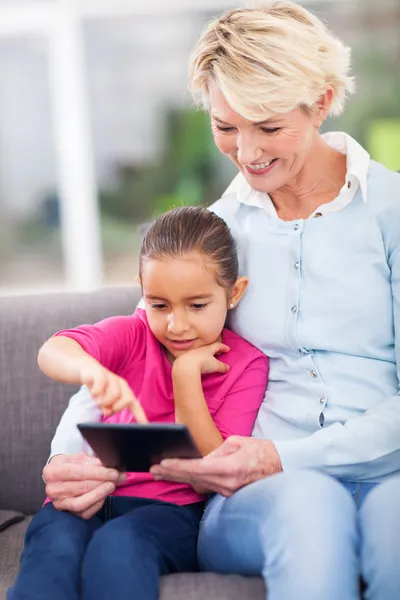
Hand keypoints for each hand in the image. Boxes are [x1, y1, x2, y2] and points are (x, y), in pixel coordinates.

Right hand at [43, 453, 124, 518]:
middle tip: (116, 478)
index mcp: (52, 471)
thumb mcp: (78, 458)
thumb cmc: (70, 465)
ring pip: (81, 503)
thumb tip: (108, 466)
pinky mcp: (66, 512)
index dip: (97, 473)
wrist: (59, 476)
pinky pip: (84, 512)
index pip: (77, 473)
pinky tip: (104, 495)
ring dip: (99, 494)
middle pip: (81, 487)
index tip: (113, 472)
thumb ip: (92, 462)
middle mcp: (53, 489)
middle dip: (102, 482)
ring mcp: (59, 503)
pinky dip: (96, 504)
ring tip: (111, 486)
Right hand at [79, 360, 147, 420]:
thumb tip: (107, 413)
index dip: (140, 416)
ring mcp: (112, 378)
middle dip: (118, 408)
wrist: (87, 370)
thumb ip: (108, 408)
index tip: (145, 426)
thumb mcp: (104, 400)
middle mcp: (121, 385)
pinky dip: (97, 391)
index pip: (135, 406)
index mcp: (125, 392)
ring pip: (115, 393)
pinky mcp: (101, 373)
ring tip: (98, 402)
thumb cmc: (99, 388)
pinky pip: (101, 384)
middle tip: (107, 410)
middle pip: (127, 399)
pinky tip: (93, 394)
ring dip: (106, 401)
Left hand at [150, 437, 281, 496]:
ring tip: (159, 473)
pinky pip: (206, 486)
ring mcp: (228, 491)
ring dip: (178, 478)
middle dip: (170, 473)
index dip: (177, 466)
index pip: (196, 468)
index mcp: (229, 468)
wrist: (282, 467)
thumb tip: (201, 458)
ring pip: (197, 484)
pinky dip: (191, 480)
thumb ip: (216, 451)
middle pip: (192, 479)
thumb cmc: (261, 450)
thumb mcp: (237, 442)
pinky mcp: (229, 493)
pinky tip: (179, 476)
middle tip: (151, 469)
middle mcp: (226, 483)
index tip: (161, 463)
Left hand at [173, 342, 229, 375]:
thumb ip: (222, 366)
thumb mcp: (215, 366)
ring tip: (208, 359)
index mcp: (208, 349)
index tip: (227, 349)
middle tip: (219, 353)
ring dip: (205, 355)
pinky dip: (198, 360)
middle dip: (214, 350)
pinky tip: (198, 364)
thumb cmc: (202, 363)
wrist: (186, 366)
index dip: (223, 347)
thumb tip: (227, 368)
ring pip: (200, 352)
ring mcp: (192, 353)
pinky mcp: (186, 359)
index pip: (217, 345)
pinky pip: (194, 358)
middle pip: (209, 348)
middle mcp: (200, 349)